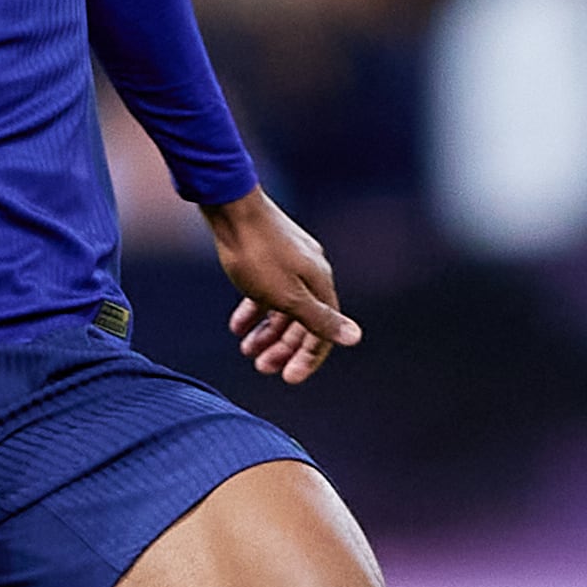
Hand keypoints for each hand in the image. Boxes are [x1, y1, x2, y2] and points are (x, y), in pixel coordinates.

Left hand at [205, 186, 357, 384]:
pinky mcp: (268, 257)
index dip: (308, 358)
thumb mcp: (287, 295)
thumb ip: (319, 319)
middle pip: (303, 322)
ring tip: (246, 349)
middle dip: (283, 348)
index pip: (323, 332)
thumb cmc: (257, 253)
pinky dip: (254, 311)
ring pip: (283, 308)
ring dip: (267, 333)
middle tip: (260, 367)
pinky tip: (237, 326)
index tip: (287, 378)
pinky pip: (266, 291)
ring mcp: (289, 264)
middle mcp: (310, 274)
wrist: (230, 207)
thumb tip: (355, 338)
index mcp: (320, 284)